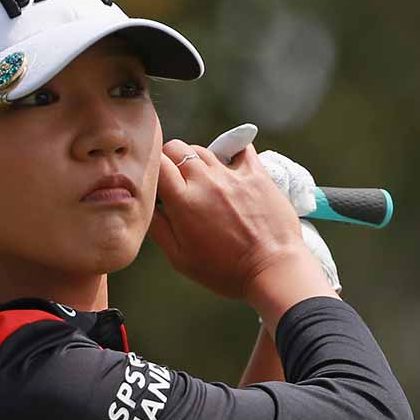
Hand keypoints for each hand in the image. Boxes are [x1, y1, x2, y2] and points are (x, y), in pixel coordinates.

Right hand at [148, 137, 329, 312]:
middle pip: (176, 148)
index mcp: (184, 202)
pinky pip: (240, 148)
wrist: (273, 270)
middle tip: (174, 180)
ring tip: (201, 181)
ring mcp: (232, 175)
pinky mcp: (256, 174)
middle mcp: (206, 182)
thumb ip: (158, 228)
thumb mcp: (180, 259)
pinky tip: (228, 166)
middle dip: (169, 160)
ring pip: (203, 149)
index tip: (154, 181)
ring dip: (195, 160)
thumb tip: (146, 206)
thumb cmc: (225, 271)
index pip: (157, 163)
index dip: (151, 167)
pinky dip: (230, 152)